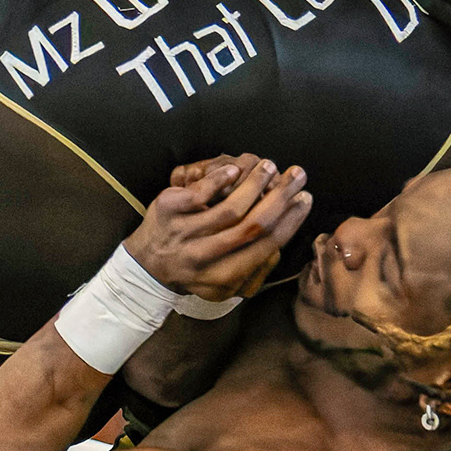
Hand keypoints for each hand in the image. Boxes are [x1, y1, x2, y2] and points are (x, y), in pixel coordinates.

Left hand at [126, 155, 310, 301]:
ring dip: (256, 183)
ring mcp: (184, 234)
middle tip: (298, 176)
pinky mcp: (168, 211)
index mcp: (223, 277)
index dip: (290, 220)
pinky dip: (222, 179)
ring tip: (271, 166)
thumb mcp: (224, 284)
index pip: (266, 246)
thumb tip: (283, 237)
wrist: (145, 265)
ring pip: (230, 208)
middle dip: (281, 198)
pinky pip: (201, 192)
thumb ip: (254, 268)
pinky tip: (237, 169)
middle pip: (253, 226)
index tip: (305, 200)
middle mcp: (204, 257)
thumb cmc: (194, 271)